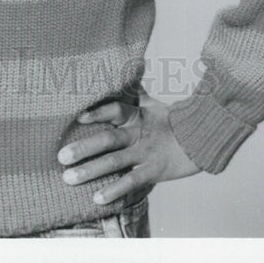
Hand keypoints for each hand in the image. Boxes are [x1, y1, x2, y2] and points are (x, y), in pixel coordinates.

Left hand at [57, 91, 199, 204]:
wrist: (202, 139)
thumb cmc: (171, 120)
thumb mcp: (151, 104)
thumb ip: (133, 90)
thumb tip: (127, 63)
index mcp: (137, 114)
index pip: (115, 109)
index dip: (97, 112)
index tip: (78, 116)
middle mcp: (138, 133)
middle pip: (108, 139)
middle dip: (83, 148)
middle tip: (61, 156)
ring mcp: (146, 153)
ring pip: (115, 162)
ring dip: (90, 171)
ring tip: (68, 178)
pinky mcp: (154, 172)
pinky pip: (131, 182)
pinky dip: (114, 190)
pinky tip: (96, 198)